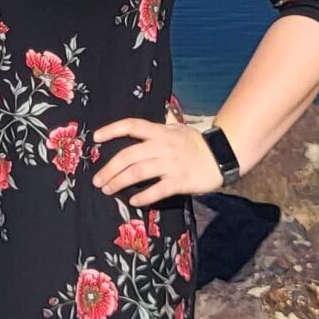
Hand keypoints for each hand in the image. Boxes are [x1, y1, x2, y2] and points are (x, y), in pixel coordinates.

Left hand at [92, 117, 223, 207]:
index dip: (112, 130)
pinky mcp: (181, 181)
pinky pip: (158, 190)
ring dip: (120, 182)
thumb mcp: (178, 128)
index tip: (95, 138)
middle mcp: (163, 146)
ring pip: (139, 172)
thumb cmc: (196, 143)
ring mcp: (172, 164)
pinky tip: (133, 201)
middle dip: (110, 168)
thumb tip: (152, 117)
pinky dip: (144, 196)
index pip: (132, 125)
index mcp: (160, 132)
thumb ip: (162, 125)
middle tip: (97, 180)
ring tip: (108, 190)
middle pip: (129, 154)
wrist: (223, 156)